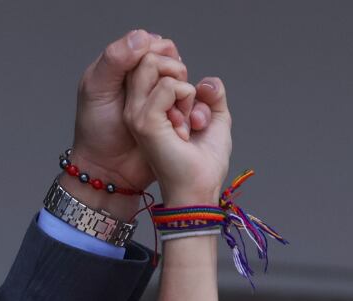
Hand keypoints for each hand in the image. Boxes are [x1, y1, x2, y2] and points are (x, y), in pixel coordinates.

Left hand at [67, 30, 199, 212]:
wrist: (110, 170)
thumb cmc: (96, 132)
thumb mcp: (96, 91)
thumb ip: (115, 60)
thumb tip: (142, 36)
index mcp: (121, 65)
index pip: (148, 44)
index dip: (155, 54)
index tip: (152, 74)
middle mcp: (141, 77)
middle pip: (169, 57)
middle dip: (172, 73)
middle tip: (164, 95)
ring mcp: (158, 96)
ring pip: (181, 77)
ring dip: (181, 91)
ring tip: (170, 112)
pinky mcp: (171, 114)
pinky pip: (189, 99)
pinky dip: (189, 106)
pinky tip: (179, 121)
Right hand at [123, 55, 231, 207]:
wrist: (199, 189)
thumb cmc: (204, 163)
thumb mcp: (215, 119)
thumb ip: (212, 94)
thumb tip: (205, 82)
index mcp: (148, 108)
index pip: (156, 66)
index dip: (181, 77)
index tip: (194, 111)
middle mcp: (137, 109)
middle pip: (150, 59)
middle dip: (180, 75)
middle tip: (192, 112)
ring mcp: (137, 114)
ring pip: (155, 66)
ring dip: (186, 92)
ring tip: (188, 124)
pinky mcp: (144, 120)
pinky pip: (168, 86)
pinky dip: (186, 99)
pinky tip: (185, 126)